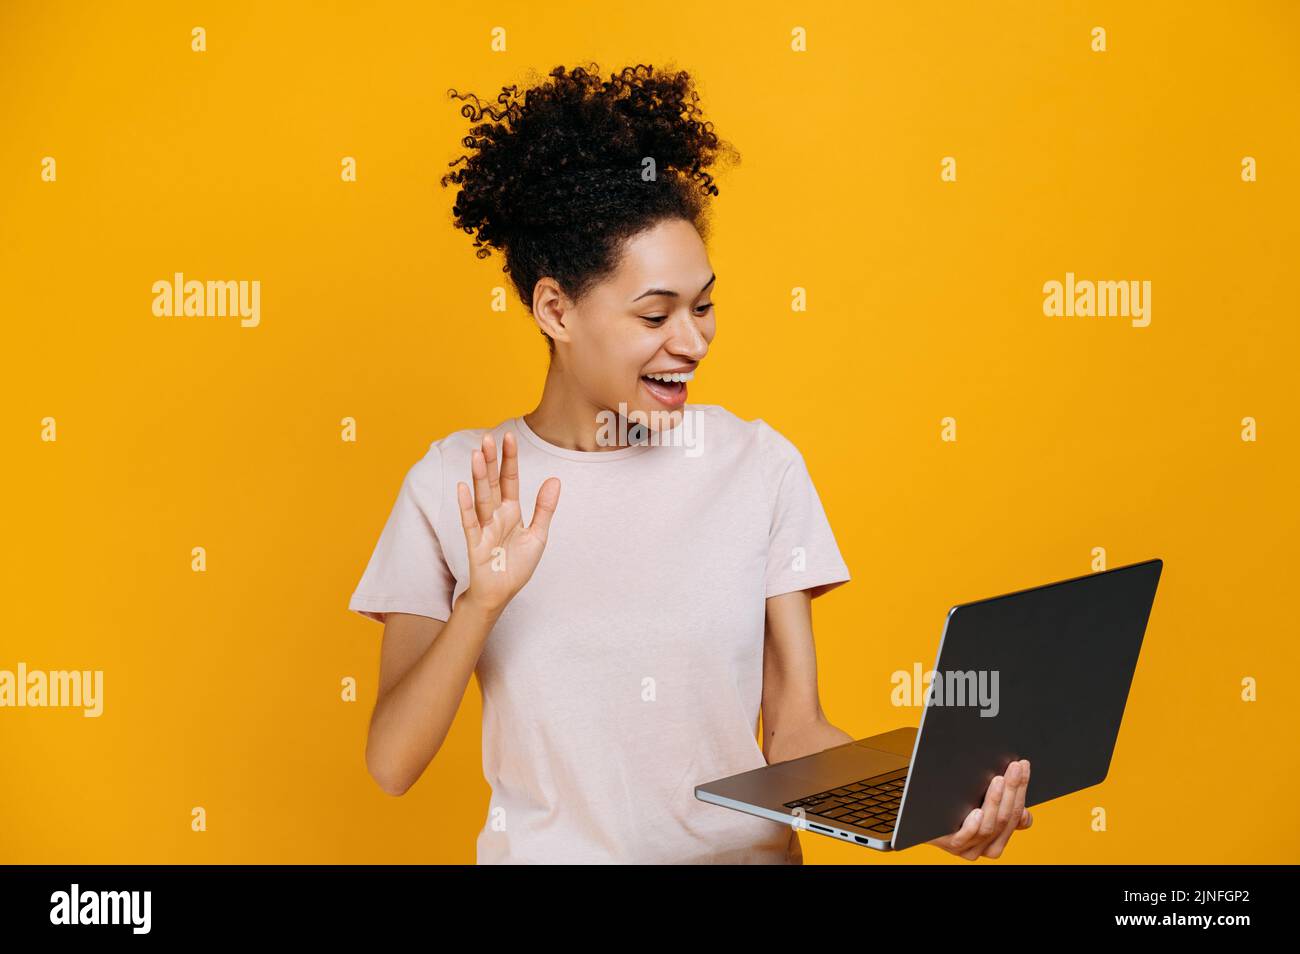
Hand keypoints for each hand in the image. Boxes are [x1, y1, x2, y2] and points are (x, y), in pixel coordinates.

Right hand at [455, 431, 559, 614]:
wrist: (501, 593)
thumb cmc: (517, 565)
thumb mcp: (538, 535)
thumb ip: (544, 508)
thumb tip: (555, 479)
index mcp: (511, 511)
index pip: (510, 479)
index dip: (509, 459)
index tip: (509, 437)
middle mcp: (496, 515)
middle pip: (492, 483)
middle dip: (490, 461)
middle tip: (487, 437)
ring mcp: (484, 528)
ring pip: (481, 498)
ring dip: (478, 476)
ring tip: (476, 454)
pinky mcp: (476, 544)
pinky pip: (471, 523)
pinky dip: (467, 506)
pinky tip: (463, 488)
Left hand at [927, 758, 1032, 859]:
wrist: (916, 815)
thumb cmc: (950, 805)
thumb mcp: (979, 801)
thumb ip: (1001, 806)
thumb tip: (1025, 814)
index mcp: (998, 837)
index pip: (1018, 815)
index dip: (1022, 789)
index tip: (1023, 766)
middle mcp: (986, 846)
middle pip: (1006, 818)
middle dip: (1013, 790)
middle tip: (1014, 767)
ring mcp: (968, 847)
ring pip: (989, 826)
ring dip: (995, 801)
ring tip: (998, 780)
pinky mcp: (950, 844)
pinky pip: (966, 837)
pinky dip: (974, 824)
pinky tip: (977, 810)